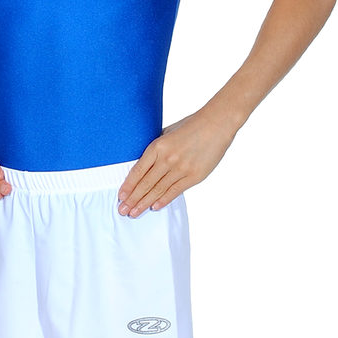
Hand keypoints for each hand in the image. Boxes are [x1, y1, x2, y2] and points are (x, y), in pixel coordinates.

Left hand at [117, 109, 235, 216]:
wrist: (217, 124)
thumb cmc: (192, 125)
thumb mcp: (168, 131)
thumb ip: (157, 147)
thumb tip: (146, 161)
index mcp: (158, 145)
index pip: (138, 171)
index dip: (128, 185)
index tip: (121, 196)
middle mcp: (167, 158)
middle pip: (145, 183)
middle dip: (132, 199)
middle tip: (122, 210)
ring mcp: (181, 168)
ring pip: (158, 190)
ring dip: (144, 203)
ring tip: (134, 213)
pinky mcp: (194, 176)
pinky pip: (175, 191)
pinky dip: (164, 200)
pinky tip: (154, 207)